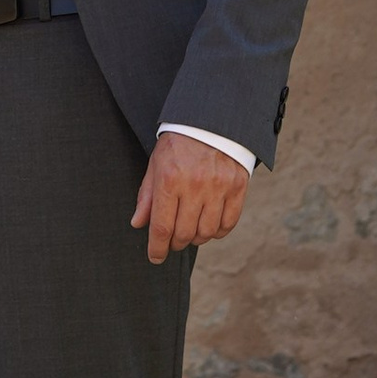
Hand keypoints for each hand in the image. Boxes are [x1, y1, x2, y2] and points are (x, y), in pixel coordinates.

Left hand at [130, 132, 248, 262]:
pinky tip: (209, 226)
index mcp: (169, 179)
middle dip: (175, 244)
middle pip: (184, 233)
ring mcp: (219, 187)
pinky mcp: (237, 187)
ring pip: (206, 232)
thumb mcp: (156, 164)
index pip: (162, 227)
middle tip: (172, 242)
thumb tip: (139, 224)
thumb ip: (147, 196)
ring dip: (196, 238)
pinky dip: (217, 232)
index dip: (157, 248)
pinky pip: (228, 223)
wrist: (211, 120)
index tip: (155, 257)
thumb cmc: (178, 144)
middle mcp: (194, 185)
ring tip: (190, 232)